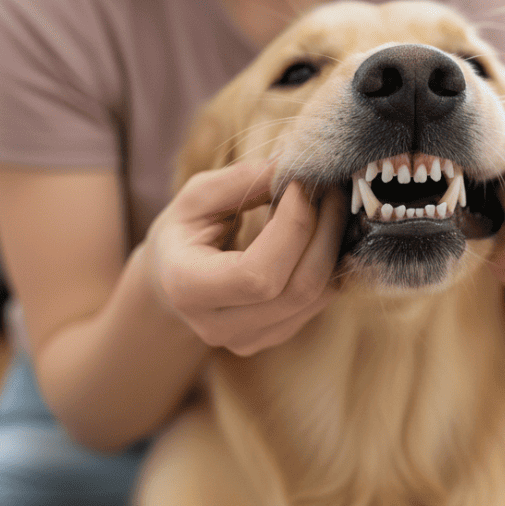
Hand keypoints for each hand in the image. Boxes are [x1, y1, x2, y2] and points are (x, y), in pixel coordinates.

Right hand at [143, 160, 346, 356]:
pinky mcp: (275, 336)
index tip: (301, 184)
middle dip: (325, 232)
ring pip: (318, 298)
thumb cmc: (184, 232)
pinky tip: (323, 232)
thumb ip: (239, 181)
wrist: (171, 281)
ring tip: (328, 206)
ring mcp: (249, 339)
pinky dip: (331, 262)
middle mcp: (218, 326)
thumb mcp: (195, 198)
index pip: (257, 273)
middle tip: (331, 190)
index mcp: (187, 288)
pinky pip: (321, 302)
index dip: (292, 226)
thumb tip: (290, 165)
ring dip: (333, 245)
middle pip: (298, 289)